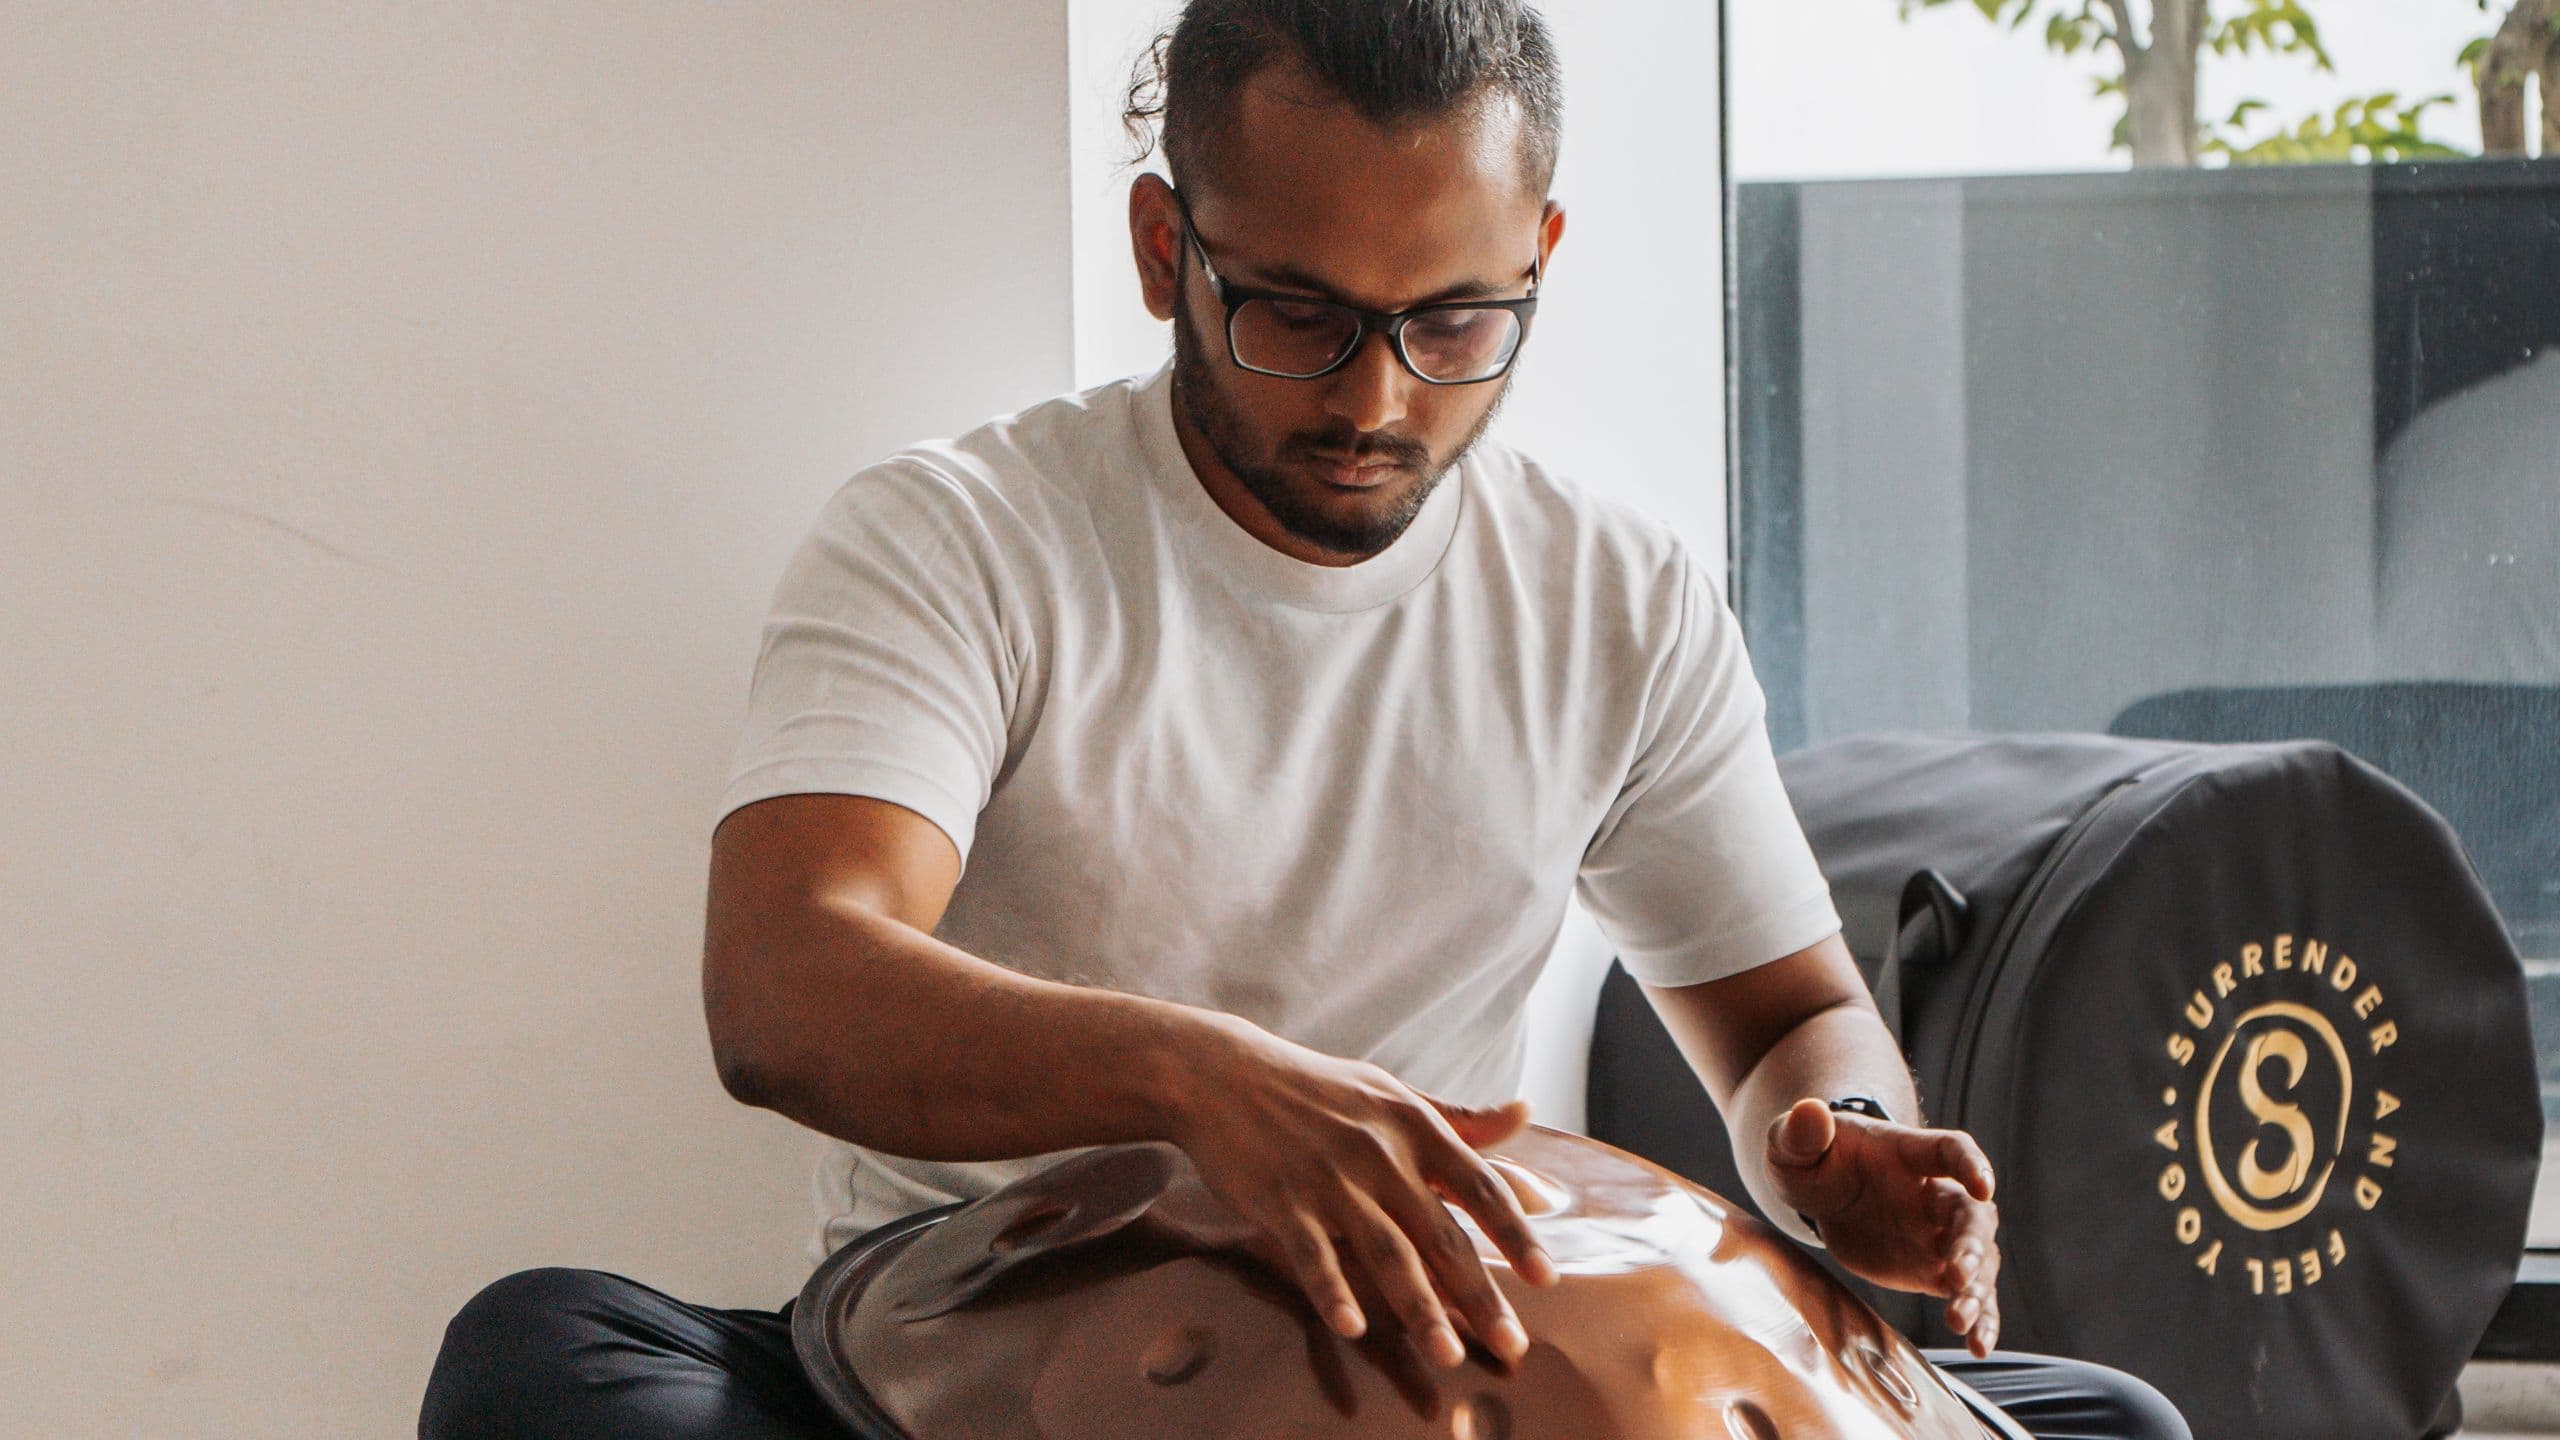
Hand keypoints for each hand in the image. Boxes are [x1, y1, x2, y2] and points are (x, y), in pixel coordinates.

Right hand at [1161, 1014, 1561, 1368]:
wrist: (1223, 1074)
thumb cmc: (1317, 1088)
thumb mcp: (1391, 1092)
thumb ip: (1459, 1117)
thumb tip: (1524, 1115)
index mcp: (1413, 1124)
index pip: (1479, 1186)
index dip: (1515, 1235)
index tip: (1547, 1280)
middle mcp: (1379, 1152)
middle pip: (1440, 1233)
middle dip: (1480, 1294)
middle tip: (1512, 1345)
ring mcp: (1330, 1178)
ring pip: (1385, 1251)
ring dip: (1420, 1307)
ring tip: (1447, 1354)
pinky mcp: (1282, 1200)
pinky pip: (1314, 1254)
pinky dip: (1333, 1290)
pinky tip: (1353, 1327)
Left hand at [1764, 1097, 2001, 1356]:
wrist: (1821, 1190)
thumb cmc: (1813, 1156)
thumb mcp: (1794, 1142)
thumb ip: (1801, 1130)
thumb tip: (1809, 1110)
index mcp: (1910, 1153)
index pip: (1952, 1150)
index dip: (1971, 1164)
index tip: (1984, 1185)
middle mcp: (1936, 1193)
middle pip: (1971, 1215)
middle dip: (1970, 1244)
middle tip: (1957, 1275)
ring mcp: (1938, 1234)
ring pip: (1977, 1260)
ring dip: (1976, 1289)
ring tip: (1961, 1320)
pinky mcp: (1932, 1269)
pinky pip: (1966, 1294)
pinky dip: (1978, 1318)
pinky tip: (1979, 1346)